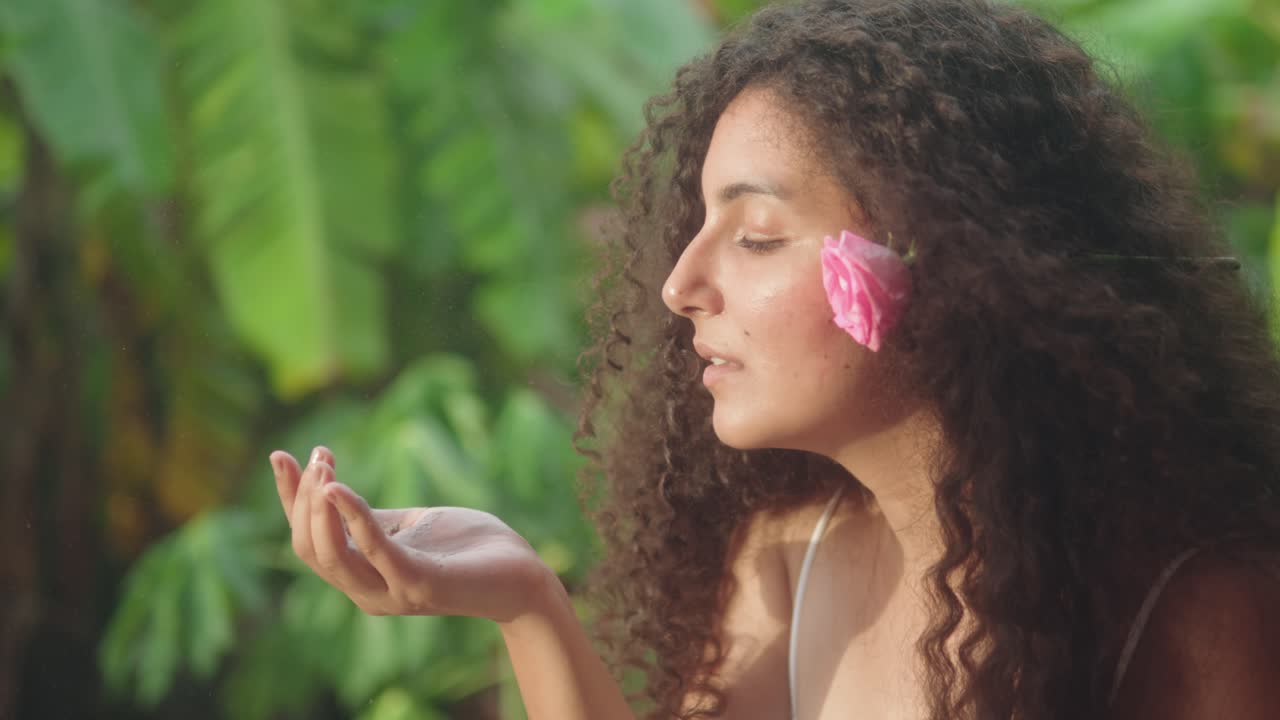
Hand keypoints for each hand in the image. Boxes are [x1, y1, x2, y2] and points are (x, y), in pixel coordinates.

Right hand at [270, 446, 552, 622]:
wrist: (522, 575)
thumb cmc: (468, 548)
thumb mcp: (410, 525)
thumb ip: (372, 520)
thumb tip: (333, 491)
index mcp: (361, 575)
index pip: (306, 540)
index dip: (288, 499)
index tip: (279, 455)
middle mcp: (366, 591)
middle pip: (309, 548)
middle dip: (301, 497)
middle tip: (318, 453)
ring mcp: (390, 593)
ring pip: (329, 554)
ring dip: (319, 506)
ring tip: (324, 464)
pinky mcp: (418, 584)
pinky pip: (373, 549)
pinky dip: (351, 517)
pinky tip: (338, 488)